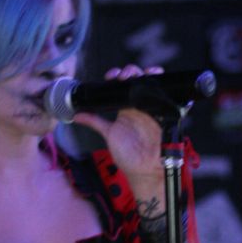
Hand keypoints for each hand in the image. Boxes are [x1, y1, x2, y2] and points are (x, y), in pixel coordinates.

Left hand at [73, 65, 164, 184]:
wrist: (143, 170)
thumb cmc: (127, 155)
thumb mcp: (108, 134)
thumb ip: (94, 122)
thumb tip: (76, 115)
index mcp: (125, 108)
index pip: (121, 86)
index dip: (117, 76)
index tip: (111, 77)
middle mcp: (139, 106)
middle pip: (137, 80)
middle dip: (131, 72)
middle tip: (124, 76)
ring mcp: (151, 109)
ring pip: (150, 83)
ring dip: (146, 73)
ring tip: (140, 74)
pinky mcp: (163, 114)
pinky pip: (165, 96)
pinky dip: (162, 83)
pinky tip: (156, 75)